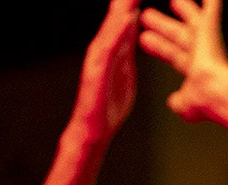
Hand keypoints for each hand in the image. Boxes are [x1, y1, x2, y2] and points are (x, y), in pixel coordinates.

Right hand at [71, 0, 140, 142]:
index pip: (125, 19)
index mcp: (114, 49)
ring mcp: (98, 59)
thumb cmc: (108, 104)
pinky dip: (116, 32)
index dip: (133, 2)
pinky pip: (108, 48)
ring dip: (121, 8)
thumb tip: (132, 31)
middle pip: (117, 18)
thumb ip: (126, 49)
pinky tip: (126, 19)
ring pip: (111, 27)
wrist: (94, 129)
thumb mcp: (125, 70)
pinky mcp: (96, 71)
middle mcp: (104, 48)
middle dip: (127, 0)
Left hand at [140, 0, 227, 122]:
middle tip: (149, 15)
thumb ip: (179, 102)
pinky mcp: (210, 30)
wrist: (216, 90)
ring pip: (192, 22)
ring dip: (183, 10)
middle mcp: (200, 56)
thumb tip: (174, 103)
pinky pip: (211, 11)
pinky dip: (211, 3)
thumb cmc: (203, 100)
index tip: (145, 38)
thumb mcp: (185, 105)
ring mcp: (207, 43)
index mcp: (193, 73)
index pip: (172, 55)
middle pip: (178, 36)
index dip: (159, 47)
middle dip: (163, 26)